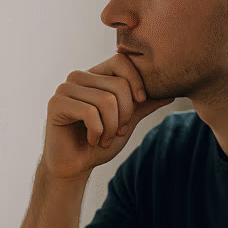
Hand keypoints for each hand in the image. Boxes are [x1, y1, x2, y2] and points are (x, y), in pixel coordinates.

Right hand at [42, 53, 174, 181]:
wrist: (76, 165)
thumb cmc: (100, 142)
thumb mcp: (127, 121)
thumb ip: (143, 105)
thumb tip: (171, 93)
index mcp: (95, 75)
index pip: (121, 61)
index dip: (136, 82)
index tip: (139, 104)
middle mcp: (78, 77)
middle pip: (118, 85)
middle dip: (125, 115)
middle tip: (117, 131)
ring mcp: (65, 88)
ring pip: (106, 101)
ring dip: (111, 127)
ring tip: (104, 138)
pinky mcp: (56, 104)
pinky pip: (89, 113)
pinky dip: (97, 132)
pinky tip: (92, 139)